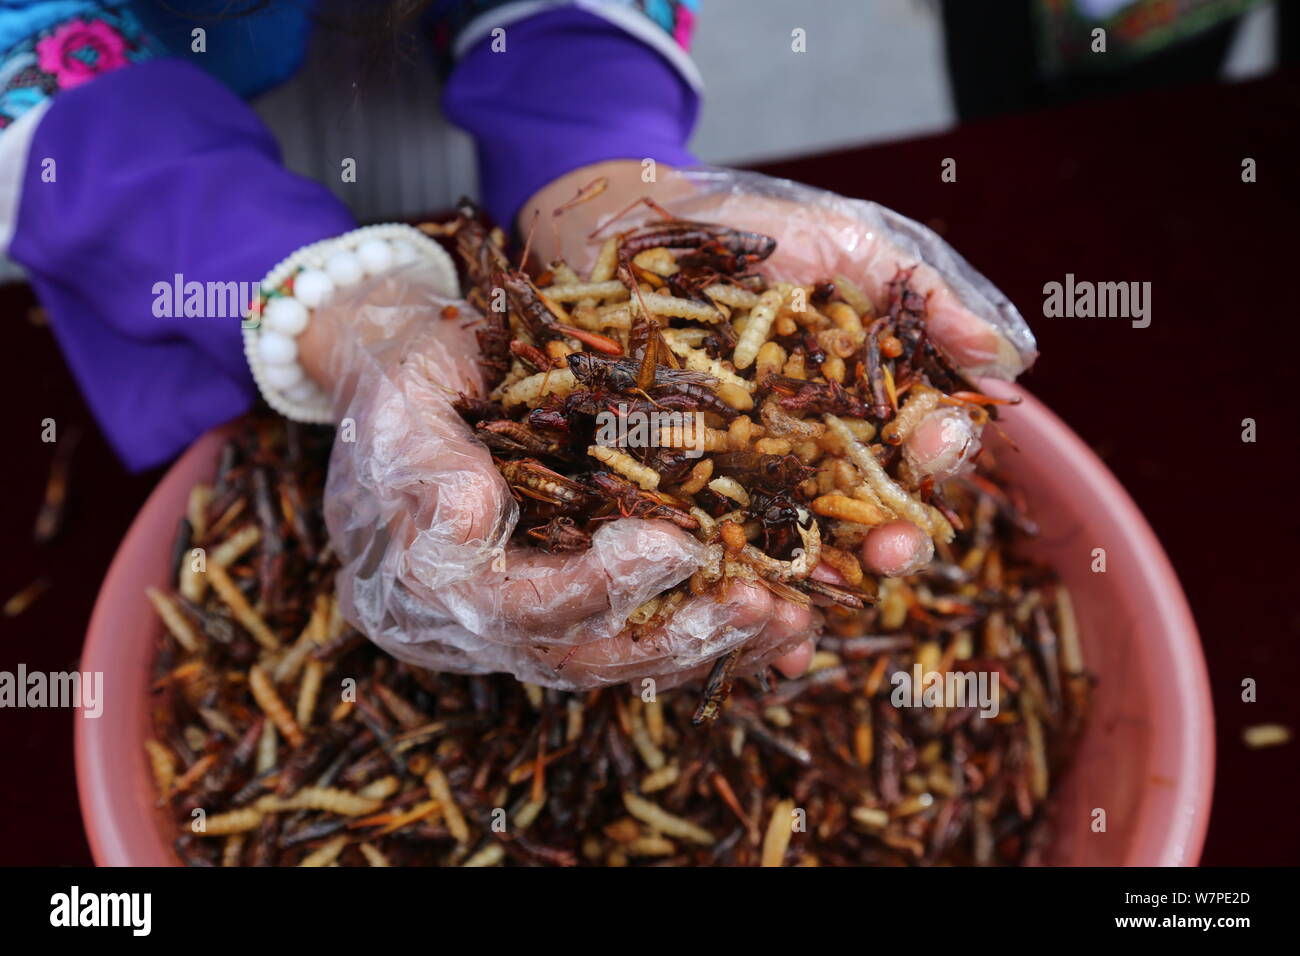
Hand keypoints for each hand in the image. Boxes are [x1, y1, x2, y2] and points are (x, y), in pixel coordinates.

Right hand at [299, 270, 817, 689]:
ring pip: (619, 658)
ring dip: (707, 644)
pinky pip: (638, 639)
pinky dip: (705, 635)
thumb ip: (426, 459)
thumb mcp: (397, 397)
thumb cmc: (400, 381)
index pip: (511, 607)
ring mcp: (516, 628)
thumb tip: (474, 515)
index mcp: (419, 583)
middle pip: (579, 654)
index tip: (672, 547)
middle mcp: (468, 627)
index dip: (594, 584)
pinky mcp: (561, 612)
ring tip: (787, 618)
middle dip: (676, 633)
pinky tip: (773, 625)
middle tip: (759, 602)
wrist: (395, 386)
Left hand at [521, 161, 1035, 579]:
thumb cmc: (752, 232)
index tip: (935, 443)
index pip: (917, 446)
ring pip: (795, 554)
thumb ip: (924, 299)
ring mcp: (748, 482)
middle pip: (867, 519)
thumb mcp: (848, 246)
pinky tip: (745, 621)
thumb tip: (1007, 361)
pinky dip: (731, 595)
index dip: (937, 452)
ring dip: (815, 594)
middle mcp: (815, 455)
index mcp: (864, 406)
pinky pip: (711, 557)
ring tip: (822, 614)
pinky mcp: (679, 497)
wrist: (630, 233)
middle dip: (889, 544)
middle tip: (892, 554)